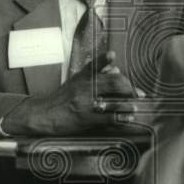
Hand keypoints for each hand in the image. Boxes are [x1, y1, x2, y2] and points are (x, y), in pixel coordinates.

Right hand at [1, 50, 144, 134]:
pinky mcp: (84, 118)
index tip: (134, 86)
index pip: (109, 73)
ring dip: (127, 105)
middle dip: (130, 90)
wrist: (44, 114)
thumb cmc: (62, 97)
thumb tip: (114, 64)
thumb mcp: (77, 79)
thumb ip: (95, 70)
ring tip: (134, 108)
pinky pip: (106, 119)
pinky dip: (119, 119)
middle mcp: (86, 88)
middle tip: (139, 96)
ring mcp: (85, 103)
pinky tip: (126, 119)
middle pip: (114, 84)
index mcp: (85, 77)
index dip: (125, 79)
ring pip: (112, 102)